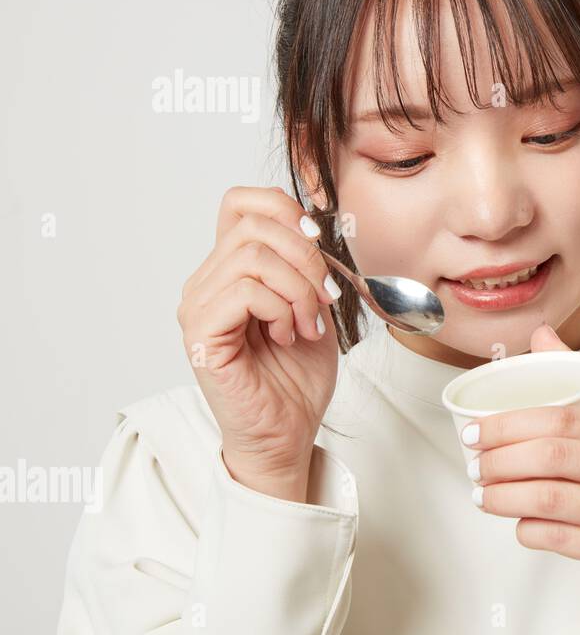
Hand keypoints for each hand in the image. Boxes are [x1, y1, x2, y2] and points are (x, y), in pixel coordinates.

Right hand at [177, 186, 342, 501]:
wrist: (287, 432)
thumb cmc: (296, 377)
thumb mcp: (314, 306)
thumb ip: (308, 265)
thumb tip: (316, 227)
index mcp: (230, 269)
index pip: (241, 202)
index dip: (284, 207)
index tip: (319, 241)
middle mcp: (206, 282)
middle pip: (255, 225)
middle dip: (307, 255)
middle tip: (326, 297)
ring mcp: (198, 307)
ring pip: (253, 256)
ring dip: (298, 288)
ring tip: (308, 324)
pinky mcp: (201, 333)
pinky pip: (245, 291)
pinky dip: (281, 309)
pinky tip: (288, 336)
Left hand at [466, 323, 579, 634]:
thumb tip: (541, 336)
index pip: (564, 417)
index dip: (509, 424)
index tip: (475, 432)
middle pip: (554, 455)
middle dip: (500, 459)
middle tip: (474, 465)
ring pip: (552, 498)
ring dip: (505, 497)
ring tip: (484, 496)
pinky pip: (563, 539)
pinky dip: (529, 530)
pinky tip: (519, 524)